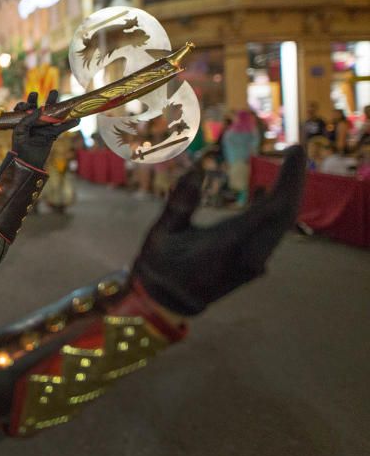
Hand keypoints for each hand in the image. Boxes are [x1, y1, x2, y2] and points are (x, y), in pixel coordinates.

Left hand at [11, 90, 78, 168]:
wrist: (26, 161)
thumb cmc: (19, 145)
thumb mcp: (20, 130)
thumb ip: (29, 118)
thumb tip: (41, 109)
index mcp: (25, 119)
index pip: (28, 106)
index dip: (30, 101)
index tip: (31, 99)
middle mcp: (35, 121)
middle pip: (44, 108)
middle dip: (49, 99)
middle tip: (54, 92)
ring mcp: (44, 127)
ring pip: (54, 115)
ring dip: (60, 108)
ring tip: (67, 103)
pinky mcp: (52, 135)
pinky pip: (62, 128)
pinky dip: (69, 124)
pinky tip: (77, 120)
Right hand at [132, 145, 305, 315]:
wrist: (166, 304)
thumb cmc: (159, 266)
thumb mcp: (161, 232)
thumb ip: (179, 201)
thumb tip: (196, 169)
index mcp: (229, 244)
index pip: (273, 207)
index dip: (288, 178)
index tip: (293, 150)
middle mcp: (249, 255)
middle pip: (286, 214)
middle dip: (294, 181)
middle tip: (296, 151)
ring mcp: (254, 263)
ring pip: (282, 225)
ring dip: (286, 195)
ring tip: (287, 166)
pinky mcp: (252, 265)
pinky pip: (272, 234)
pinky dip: (273, 210)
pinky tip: (263, 191)